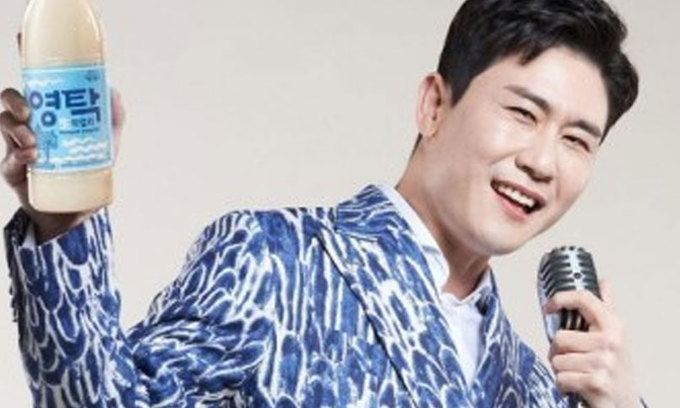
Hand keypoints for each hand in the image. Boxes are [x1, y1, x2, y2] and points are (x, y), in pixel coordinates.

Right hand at [1, 32, 124, 242]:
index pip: (36, 81)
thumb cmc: (88, 167)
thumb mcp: (107, 141)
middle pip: (11, 98)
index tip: (22, 39)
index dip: (27, 58)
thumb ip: (113, 117)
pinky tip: (32, 158)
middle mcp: (31, 123)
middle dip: (15, 100)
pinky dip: (19, 156)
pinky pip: (8, 158)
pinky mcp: (13, 169)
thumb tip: (113, 93)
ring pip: (4, 124)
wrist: (78, 208)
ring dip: (15, 129)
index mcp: (50, 111)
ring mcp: (19, 145)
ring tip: (33, 142)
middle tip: (30, 113)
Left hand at [545, 279, 640, 407]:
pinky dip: (564, 385)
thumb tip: (604, 281)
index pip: (584, 298)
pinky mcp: (596, 382)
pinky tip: (577, 386)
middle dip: (558, 352)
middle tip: (573, 360)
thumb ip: (606, 307)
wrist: (625, 403)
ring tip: (577, 373)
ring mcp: (604, 362)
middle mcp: (610, 341)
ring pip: (556, 359)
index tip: (548, 307)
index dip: (561, 298)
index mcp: (614, 325)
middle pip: (559, 336)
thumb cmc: (616, 368)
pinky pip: (561, 378)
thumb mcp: (615, 335)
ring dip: (561, 370)